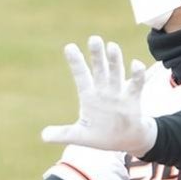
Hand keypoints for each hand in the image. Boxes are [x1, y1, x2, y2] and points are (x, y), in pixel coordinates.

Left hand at [41, 36, 156, 156]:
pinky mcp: (132, 98)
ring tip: (112, 46)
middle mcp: (103, 90)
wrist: (124, 140)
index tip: (69, 47)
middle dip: (97, 55)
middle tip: (94, 39)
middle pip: (99, 69)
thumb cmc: (100, 135)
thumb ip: (63, 133)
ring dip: (114, 60)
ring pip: (116, 72)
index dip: (76, 62)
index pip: (81, 75)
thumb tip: (43, 136)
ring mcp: (118, 92)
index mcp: (88, 96)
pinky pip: (135, 83)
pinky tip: (135, 64)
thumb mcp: (79, 136)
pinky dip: (136, 74)